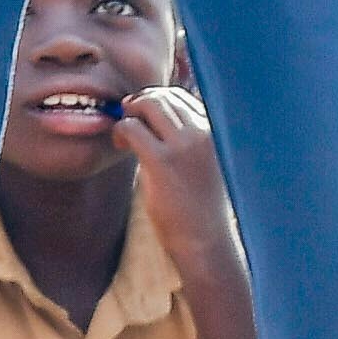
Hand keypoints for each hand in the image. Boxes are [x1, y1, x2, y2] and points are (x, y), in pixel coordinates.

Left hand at [115, 84, 241, 272]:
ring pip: (148, 105)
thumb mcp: (206, 165)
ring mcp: (183, 145)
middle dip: (141, 103)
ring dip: (130, 114)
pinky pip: (131, 127)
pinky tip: (121, 145)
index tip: (144, 117)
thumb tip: (154, 119)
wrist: (206, 241)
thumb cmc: (202, 208)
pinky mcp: (161, 162)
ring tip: (124, 136)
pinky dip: (120, 131)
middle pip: (163, 96)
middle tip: (127, 118)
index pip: (182, 97)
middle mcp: (203, 132)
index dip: (158, 101)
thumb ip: (189, 140)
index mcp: (216, 131)